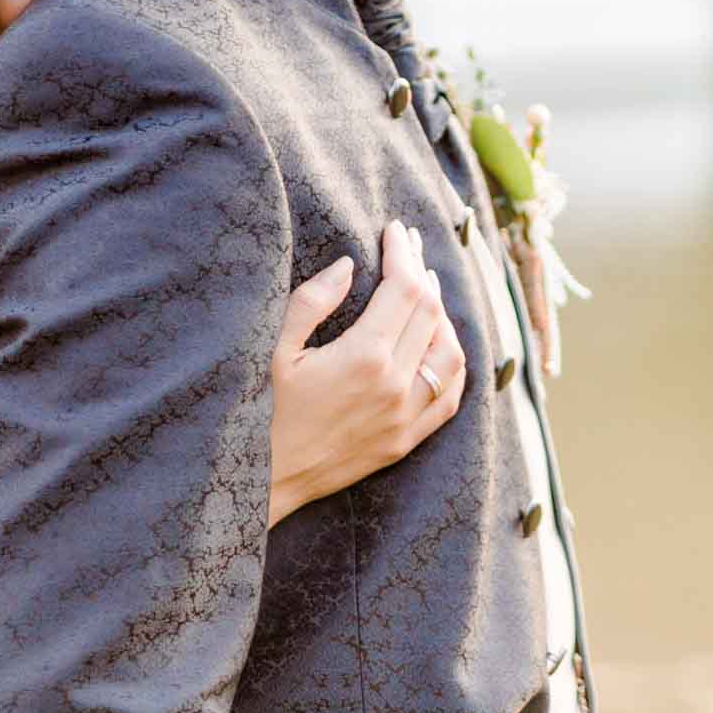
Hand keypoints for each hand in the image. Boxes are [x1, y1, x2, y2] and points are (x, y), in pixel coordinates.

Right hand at [267, 219, 465, 527]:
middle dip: (421, 271)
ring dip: (443, 315)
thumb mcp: (273, 350)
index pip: (404, 289)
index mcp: (363, 357)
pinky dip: (453, 364)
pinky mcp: (405, 441)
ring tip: (425, 290)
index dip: (403, 252)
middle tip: (408, 246)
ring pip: (451, 353)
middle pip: (430, 313)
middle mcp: (395, 386)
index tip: (394, 229)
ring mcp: (405, 417)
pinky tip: (442, 345)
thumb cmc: (259, 414)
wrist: (263, 483)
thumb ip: (312, 302)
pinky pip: (450, 397)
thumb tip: (348, 266)